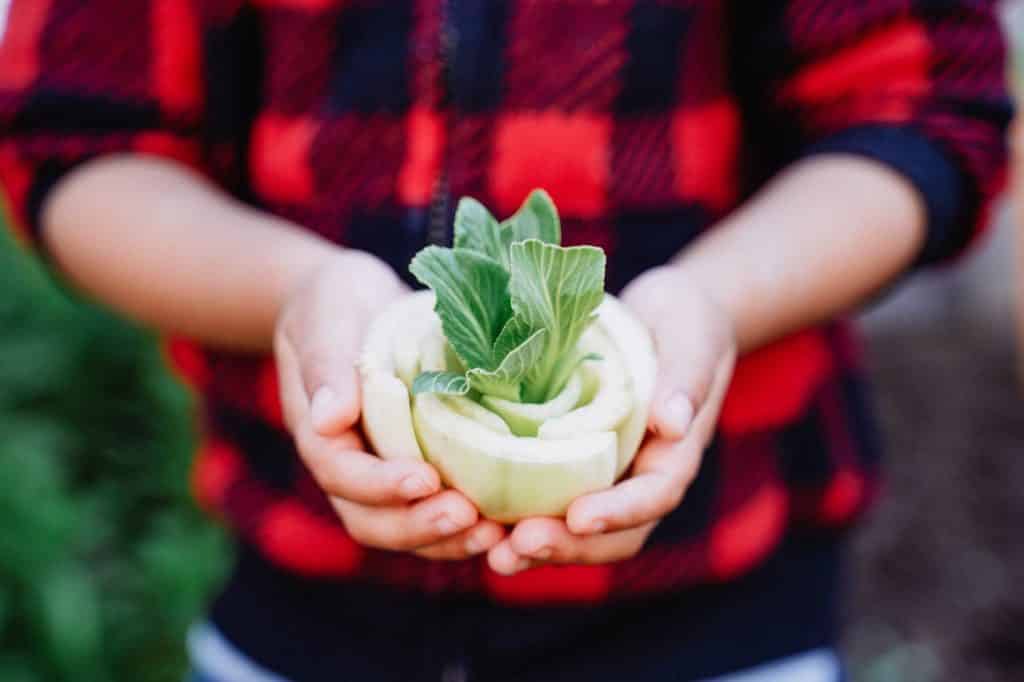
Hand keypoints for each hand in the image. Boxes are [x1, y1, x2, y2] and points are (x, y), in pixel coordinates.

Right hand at [274, 249, 504, 559]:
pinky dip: (466, 526)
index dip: (380, 485)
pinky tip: (506, 525)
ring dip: (447, 539)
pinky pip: (436, 510)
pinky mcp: (420, 468)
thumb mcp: (325, 319)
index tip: (425, 479)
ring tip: (494, 535)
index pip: (341, 474)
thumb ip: (326, 366)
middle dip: (419, 526)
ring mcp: (383, 474)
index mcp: (321, 434)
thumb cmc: (334, 305)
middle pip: (372, 520)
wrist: (355, 304)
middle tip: (469, 518)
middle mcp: (350, 467)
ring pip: (406, 528)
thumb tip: (328, 420)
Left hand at [486, 265, 735, 573]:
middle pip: (612, 533)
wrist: (666, 314)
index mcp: (674, 454)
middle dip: (568, 546)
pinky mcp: (569, 463)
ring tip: (495, 554)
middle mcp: (639, 477)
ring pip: (577, 530)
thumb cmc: (686, 323)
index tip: (578, 516)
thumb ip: (686, 379)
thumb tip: (674, 423)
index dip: (618, 512)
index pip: (653, 496)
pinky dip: (516, 518)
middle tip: (518, 546)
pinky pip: (546, 500)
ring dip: (538, 546)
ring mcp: (604, 475)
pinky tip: (477, 521)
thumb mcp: (692, 339)